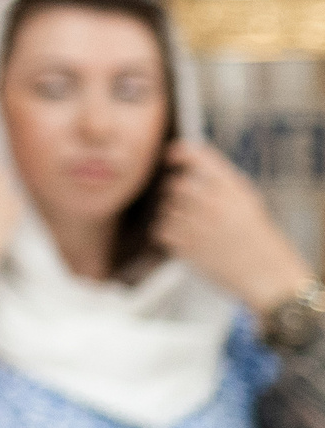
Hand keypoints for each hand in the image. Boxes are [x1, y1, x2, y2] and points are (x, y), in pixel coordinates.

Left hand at [157, 141, 310, 312]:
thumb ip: (220, 181)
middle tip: (193, 207)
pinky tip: (190, 240)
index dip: (180, 153)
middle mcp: (214, 204)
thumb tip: (186, 157)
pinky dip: (170, 234)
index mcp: (233, 190)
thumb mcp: (248, 201)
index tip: (172, 155)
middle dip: (178, 193)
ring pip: (166, 208)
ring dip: (175, 216)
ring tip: (198, 229)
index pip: (200, 158)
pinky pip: (161, 230)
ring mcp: (199, 226)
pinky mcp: (186, 247)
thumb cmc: (256, 237)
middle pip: (175, 185)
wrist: (266, 275)